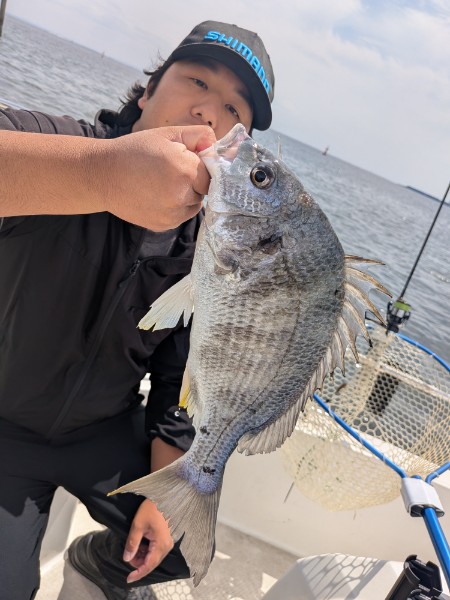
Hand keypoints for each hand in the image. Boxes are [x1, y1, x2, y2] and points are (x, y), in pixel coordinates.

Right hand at [95, 125, 215, 230]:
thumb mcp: (167, 134)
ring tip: (163, 183)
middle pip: (204, 190)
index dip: (201, 165)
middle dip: (194, 180)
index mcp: (185, 170)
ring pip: (195, 205)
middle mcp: (181, 195)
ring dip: (187, 195)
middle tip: (171, 170)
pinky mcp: (164, 225)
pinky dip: (176, 207)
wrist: (103, 175)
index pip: (212, 172)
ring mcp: (172, 214)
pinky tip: (158, 195)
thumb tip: (217, 146)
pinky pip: (181, 216)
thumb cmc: (135, 151)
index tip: (187, 161)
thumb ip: (198, 136)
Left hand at [122, 498, 173, 583]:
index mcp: (161, 544)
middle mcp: (167, 546)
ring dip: (142, 556)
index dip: (138, 573)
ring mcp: (168, 542)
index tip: (128, 578)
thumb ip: (132, 543)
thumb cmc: (152, 508)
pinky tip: (141, 543)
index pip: (149, 565)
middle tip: (128, 555)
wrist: (164, 496)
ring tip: (133, 546)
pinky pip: (156, 550)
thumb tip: (127, 559)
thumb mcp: (138, 525)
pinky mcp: (167, 538)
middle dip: (138, 562)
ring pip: (154, 557)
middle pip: (152, 562)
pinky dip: (147, 551)